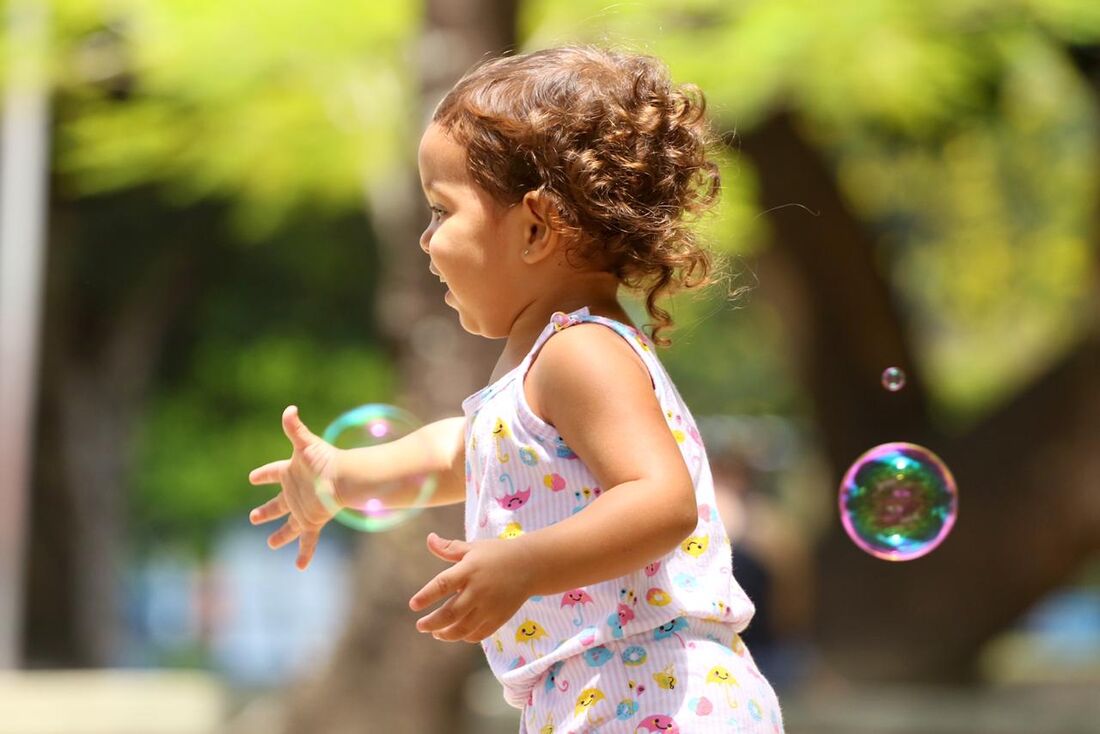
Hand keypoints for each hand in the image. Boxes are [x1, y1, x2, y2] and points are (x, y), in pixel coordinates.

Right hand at [247, 405, 340, 569]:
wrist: (346, 478)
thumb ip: (295, 428)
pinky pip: (307, 541)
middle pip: (276, 504)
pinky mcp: (313, 521)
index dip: (263, 475)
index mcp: (291, 473)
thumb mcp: (306, 444)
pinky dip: (304, 554)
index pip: (272, 473)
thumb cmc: (325, 460)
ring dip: (280, 535)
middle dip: (265, 511)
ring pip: (288, 526)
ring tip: (272, 544)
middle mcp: (296, 493)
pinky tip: (300, 567)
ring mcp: (303, 509)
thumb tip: (290, 409)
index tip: (252, 477)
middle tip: (253, 517)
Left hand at [409, 533, 534, 642]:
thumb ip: (449, 548)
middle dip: (432, 623)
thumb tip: (429, 538)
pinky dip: (465, 636)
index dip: (426, 596)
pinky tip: (456, 633)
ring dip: (446, 634)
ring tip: (436, 633)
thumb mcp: (473, 548)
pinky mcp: (499, 618)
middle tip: (420, 626)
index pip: (443, 584)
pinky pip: (479, 634)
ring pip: (463, 628)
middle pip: (450, 613)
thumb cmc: (497, 554)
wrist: (531, 565)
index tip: (413, 605)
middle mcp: (478, 590)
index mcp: (469, 570)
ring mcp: (490, 606)